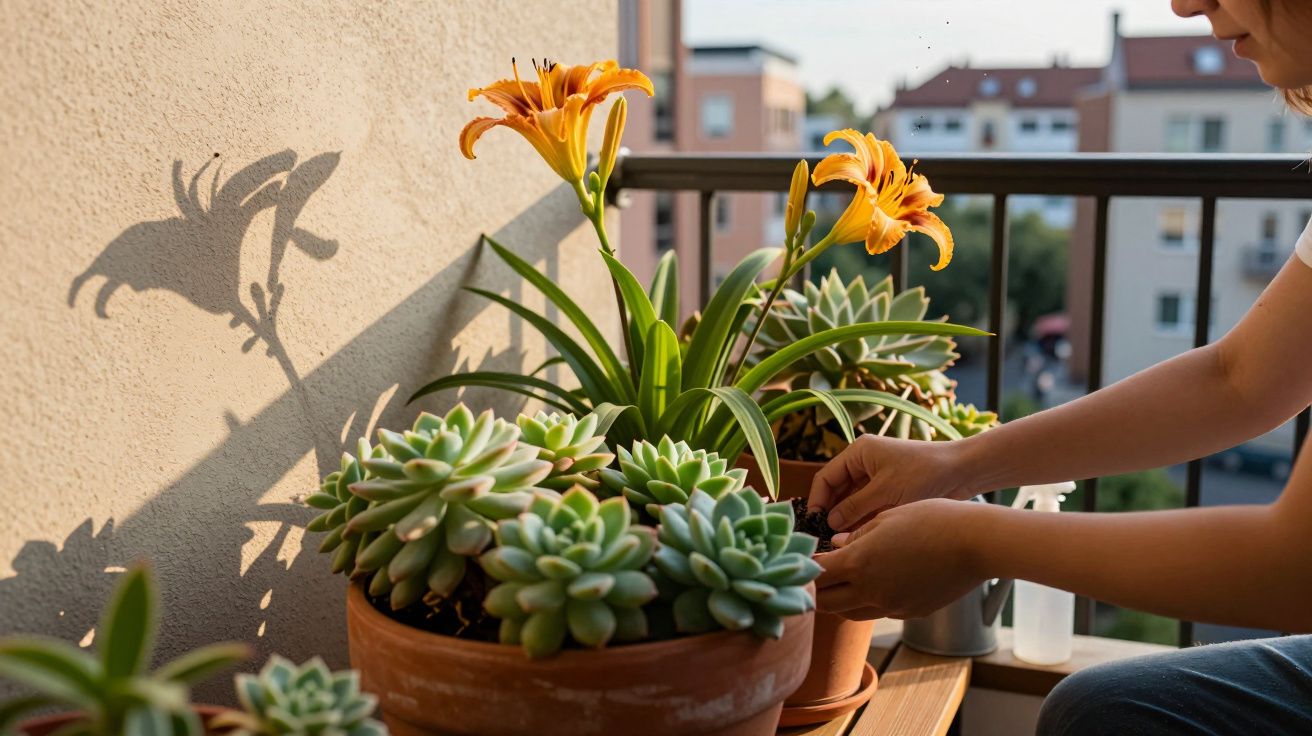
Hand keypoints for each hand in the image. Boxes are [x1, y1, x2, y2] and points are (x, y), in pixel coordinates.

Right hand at [810, 434, 967, 530]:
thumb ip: (855, 507)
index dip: (817, 501)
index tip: (813, 524)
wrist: (964, 472)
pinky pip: (868, 507)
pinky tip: (860, 538)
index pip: (825, 477)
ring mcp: (877, 477)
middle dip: (831, 513)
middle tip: (825, 538)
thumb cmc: (925, 473)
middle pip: (837, 491)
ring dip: (847, 520)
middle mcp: (864, 463)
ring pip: (852, 502)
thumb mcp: (886, 492)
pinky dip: (863, 521)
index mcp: (859, 453)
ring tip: (841, 542)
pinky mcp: (890, 491)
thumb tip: (831, 523)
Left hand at [816, 498, 987, 619]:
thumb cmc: (933, 519)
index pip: (815, 575)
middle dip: (814, 589)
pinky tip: (874, 581)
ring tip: (839, 579)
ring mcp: (891, 606)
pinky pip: (876, 611)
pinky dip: (866, 601)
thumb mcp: (887, 518)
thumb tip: (836, 543)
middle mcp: (871, 590)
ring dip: (838, 599)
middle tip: (811, 573)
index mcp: (860, 562)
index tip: (799, 558)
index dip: (803, 568)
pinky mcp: (909, 612)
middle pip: (825, 603)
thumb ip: (856, 535)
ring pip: (849, 613)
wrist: (977, 543)